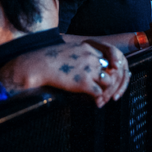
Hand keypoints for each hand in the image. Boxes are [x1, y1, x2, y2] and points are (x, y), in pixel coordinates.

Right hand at [0, 41, 130, 107]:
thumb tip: (86, 65)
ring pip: (109, 82)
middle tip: (108, 91)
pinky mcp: (84, 82)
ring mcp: (89, 70)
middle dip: (112, 82)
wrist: (39, 64)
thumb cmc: (50, 58)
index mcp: (88, 48)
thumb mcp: (69, 50)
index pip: (108, 57)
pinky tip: (95, 103)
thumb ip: (81, 54)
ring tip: (102, 99)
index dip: (109, 68)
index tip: (107, 76)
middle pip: (112, 70)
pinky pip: (99, 93)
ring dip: (107, 92)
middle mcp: (92, 57)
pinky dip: (99, 99)